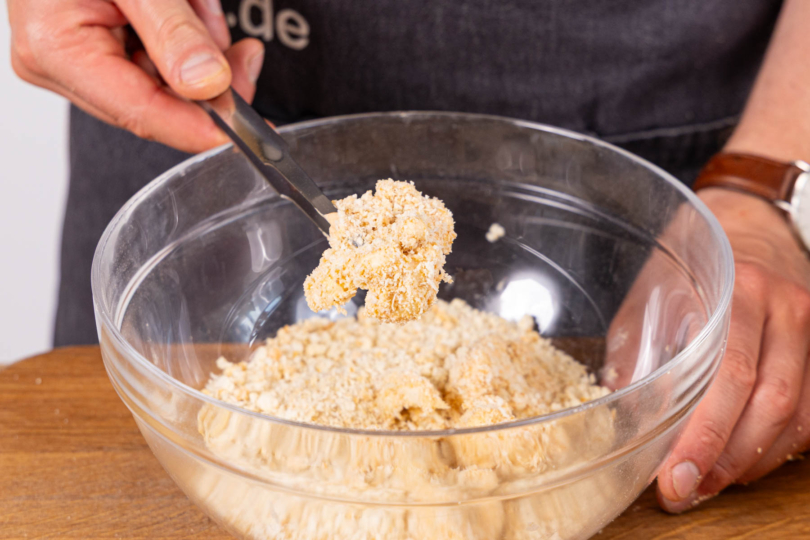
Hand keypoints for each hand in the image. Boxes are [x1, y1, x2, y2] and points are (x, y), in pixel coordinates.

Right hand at [8, 0, 264, 152]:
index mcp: (57, 49)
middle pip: (162, 104)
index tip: (250, 129)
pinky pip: (160, 63)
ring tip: (192, 4)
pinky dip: (184, 36)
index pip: (143, 113)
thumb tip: (207, 82)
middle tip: (244, 51)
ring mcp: (79, 62)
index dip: (202, 127)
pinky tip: (183, 7)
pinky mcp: (98, 50)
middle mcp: (62, 65)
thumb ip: (172, 29)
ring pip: (170, 84)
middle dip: (208, 74)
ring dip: (198, 47)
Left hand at [656, 188, 809, 511]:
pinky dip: (779, 448)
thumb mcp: (653, 294)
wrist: (750, 228)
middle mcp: (784, 310)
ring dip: (751, 460)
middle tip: (686, 490)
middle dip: (724, 458)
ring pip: (797, 416)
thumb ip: (640, 348)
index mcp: (738, 290)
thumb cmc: (691, 265)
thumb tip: (620, 413)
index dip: (703, 435)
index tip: (674, 476)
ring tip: (709, 482)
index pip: (729, 375)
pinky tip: (744, 461)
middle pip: (768, 403)